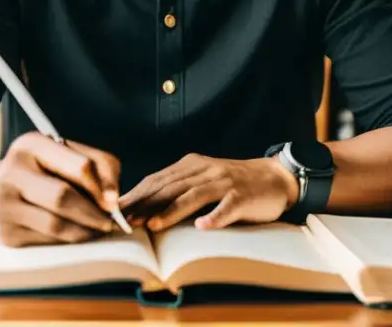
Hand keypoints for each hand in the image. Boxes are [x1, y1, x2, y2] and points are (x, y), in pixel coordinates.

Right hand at [0, 132, 121, 247]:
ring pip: (57, 225)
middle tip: (111, 222)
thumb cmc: (39, 169)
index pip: (79, 166)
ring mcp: (4, 205)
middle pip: (63, 197)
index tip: (115, 201)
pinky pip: (48, 241)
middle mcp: (12, 172)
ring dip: (86, 231)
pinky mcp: (7, 234)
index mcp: (30, 145)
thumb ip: (98, 164)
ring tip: (98, 228)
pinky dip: (69, 240)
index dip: (103, 186)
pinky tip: (76, 233)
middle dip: (94, 214)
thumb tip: (113, 200)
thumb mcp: (64, 153)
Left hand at [119, 154, 298, 231]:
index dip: (136, 194)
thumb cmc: (232, 184)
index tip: (116, 210)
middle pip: (170, 187)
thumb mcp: (202, 180)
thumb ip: (178, 189)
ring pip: (193, 195)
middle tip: (126, 221)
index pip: (158, 179)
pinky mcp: (243, 196)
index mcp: (192, 165)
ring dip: (172, 211)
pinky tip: (204, 227)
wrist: (274, 177)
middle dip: (146, 204)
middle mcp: (205, 170)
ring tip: (153, 225)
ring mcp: (225, 182)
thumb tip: (144, 208)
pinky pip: (228, 207)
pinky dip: (215, 216)